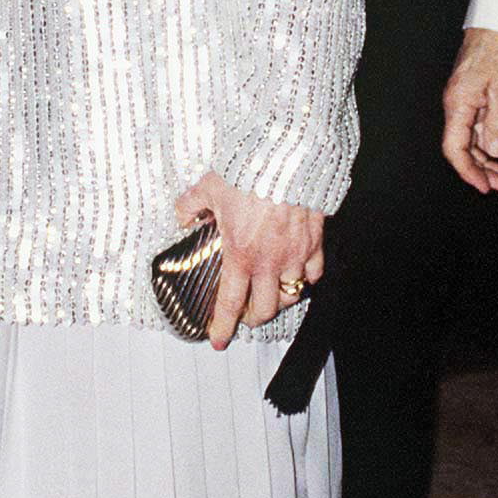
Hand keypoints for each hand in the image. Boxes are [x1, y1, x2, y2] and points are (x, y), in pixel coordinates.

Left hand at [176, 172, 324, 350]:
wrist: (285, 158)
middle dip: (253, 318)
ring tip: (273, 297)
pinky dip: (307, 279)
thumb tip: (183, 214)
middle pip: (264, 309)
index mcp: (239, 255)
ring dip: (280, 301)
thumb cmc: (248, 172)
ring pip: (292, 296)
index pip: (229, 303)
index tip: (218, 339)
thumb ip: (191, 205)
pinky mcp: (314, 243)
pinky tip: (301, 276)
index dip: (222, 326)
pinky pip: (314, 273)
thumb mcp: (208, 187)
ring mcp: (294, 255)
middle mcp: (268, 262)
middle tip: (246, 316)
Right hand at [441, 26, 497, 192]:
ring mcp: (465, 102)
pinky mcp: (474, 97)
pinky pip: (478, 126)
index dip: (468, 171)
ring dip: (489, 158)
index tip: (484, 185)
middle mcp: (457, 105)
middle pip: (463, 148)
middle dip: (482, 169)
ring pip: (472, 139)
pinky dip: (492, 141)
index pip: (455, 148)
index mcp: (459, 104)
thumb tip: (493, 150)